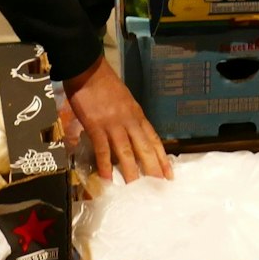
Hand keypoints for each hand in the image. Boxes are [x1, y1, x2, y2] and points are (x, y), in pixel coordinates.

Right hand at [64, 57, 170, 181]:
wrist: (89, 70)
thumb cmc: (106, 84)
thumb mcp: (125, 100)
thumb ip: (130, 117)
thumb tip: (133, 134)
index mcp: (137, 115)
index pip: (154, 139)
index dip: (162, 157)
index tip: (169, 174)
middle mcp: (129, 121)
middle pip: (144, 148)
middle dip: (153, 169)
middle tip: (159, 187)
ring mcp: (113, 124)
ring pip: (125, 151)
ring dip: (131, 171)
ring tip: (136, 189)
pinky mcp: (96, 125)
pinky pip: (102, 148)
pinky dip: (104, 164)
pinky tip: (107, 178)